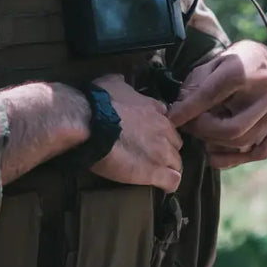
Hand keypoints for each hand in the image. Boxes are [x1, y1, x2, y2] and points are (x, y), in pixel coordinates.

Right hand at [89, 74, 183, 192]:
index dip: (160, 131)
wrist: (90, 123)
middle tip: (150, 155)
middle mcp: (164, 129)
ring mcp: (162, 151)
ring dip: (168, 167)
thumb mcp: (113, 83)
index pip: (168, 122)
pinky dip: (168, 184)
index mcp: (155, 109)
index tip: (150, 135)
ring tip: (155, 173)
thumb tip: (121, 81)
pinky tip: (161, 186)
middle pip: (175, 143)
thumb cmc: (99, 102)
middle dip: (166, 149)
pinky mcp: (155, 171)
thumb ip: (123, 85)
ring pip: (176, 163)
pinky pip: (172, 181)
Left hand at [168, 40, 266, 169]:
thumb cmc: (228, 64)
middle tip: (188, 128)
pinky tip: (215, 155)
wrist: (259, 59)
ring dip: (217, 146)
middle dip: (203, 132)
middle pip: (231, 129)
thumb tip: (176, 117)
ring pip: (244, 143)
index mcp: (243, 71)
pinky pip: (260, 151)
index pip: (209, 98)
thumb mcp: (207, 68)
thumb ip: (193, 91)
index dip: (187, 112)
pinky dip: (235, 159)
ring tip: (201, 138)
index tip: (171, 119)